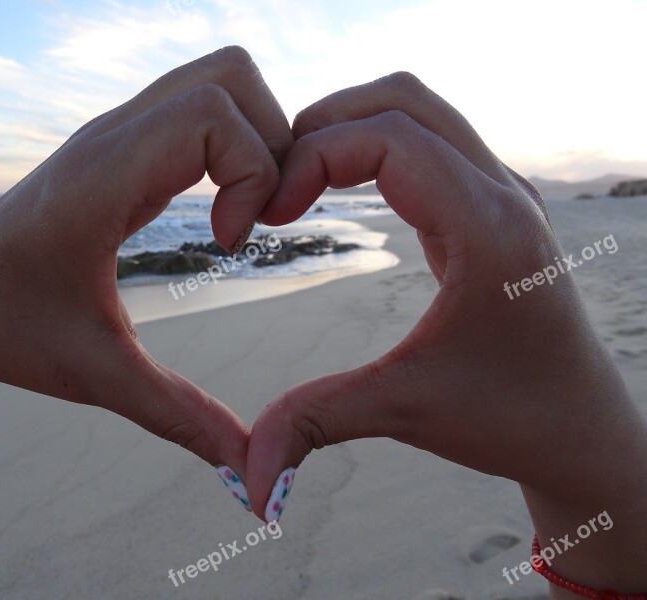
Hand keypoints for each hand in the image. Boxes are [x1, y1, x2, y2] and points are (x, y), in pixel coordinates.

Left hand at [0, 47, 292, 484]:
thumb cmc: (8, 330)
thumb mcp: (99, 377)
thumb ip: (180, 417)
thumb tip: (249, 467)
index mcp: (105, 178)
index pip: (212, 113)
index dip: (253, 173)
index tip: (231, 243)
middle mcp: (112, 136)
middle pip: (228, 76)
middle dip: (272, 142)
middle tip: (259, 217)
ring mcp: (116, 132)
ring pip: (217, 79)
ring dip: (255, 135)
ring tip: (246, 209)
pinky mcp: (121, 144)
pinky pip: (196, 107)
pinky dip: (231, 145)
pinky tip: (218, 210)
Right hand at [246, 73, 646, 588]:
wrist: (579, 427)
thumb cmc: (510, 417)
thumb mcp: (405, 411)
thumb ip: (317, 424)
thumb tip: (248, 480)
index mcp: (488, 230)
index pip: (390, 138)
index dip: (314, 157)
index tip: (270, 211)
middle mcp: (502, 195)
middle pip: (403, 100)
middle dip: (325, 124)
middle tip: (274, 179)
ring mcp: (502, 194)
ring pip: (419, 111)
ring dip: (351, 127)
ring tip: (298, 178)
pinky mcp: (493, 206)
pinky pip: (430, 141)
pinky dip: (375, 145)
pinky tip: (340, 187)